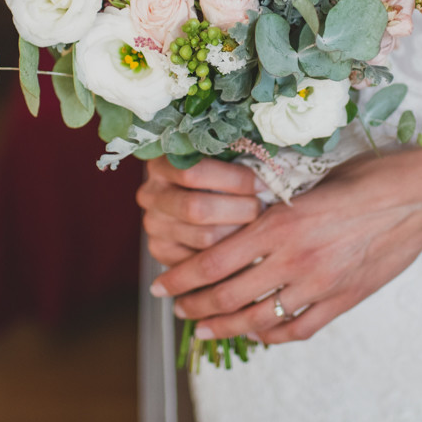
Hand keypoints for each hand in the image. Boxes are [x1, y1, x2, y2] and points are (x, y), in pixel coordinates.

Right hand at [137, 156, 262, 266]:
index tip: (264, 183)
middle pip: (198, 209)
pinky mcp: (160, 251)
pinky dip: (229, 255)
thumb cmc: (221, 175)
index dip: (234, 179)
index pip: (194, 173)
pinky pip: (201, 261)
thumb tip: (270, 173)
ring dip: (239, 234)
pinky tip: (245, 245)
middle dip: (239, 210)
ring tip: (258, 226)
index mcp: (163, 163)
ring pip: (204, 238)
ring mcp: (153, 225)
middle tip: (262, 209)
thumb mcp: (223, 160)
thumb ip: (238, 162)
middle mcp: (151, 194)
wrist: (197, 202)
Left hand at [150, 146, 421, 344]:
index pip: (213, 262)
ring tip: (206, 326)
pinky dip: (271, 336)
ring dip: (225, 326)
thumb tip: (237, 220)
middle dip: (194, 306)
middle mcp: (295, 259)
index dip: (180, 278)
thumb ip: (274, 207)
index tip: (160, 284)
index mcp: (280, 223)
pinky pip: (297, 330)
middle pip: (227, 297)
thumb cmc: (369, 177)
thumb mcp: (311, 181)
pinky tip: (256, 333)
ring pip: (258, 320)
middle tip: (176, 308)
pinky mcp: (344, 301)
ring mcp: (321, 285)